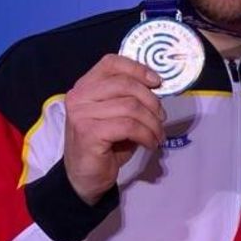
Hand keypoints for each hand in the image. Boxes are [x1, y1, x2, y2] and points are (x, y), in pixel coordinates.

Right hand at [63, 54, 164, 204]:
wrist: (86, 177)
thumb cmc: (106, 144)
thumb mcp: (119, 115)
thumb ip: (130, 97)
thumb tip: (158, 87)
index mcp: (86, 86)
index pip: (111, 62)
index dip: (138, 69)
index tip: (157, 82)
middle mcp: (79, 96)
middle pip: (125, 84)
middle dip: (152, 101)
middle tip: (161, 118)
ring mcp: (81, 114)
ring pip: (131, 107)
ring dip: (153, 123)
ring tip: (158, 135)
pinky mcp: (88, 133)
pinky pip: (129, 126)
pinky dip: (146, 135)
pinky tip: (149, 143)